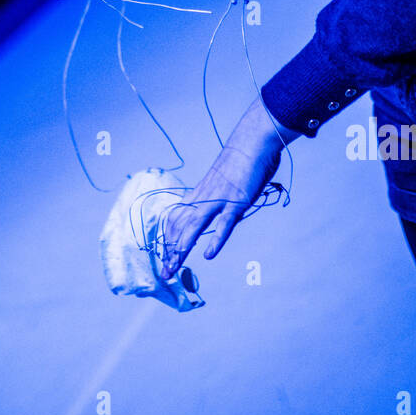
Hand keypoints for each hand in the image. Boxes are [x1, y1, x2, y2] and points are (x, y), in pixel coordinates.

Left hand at [160, 100, 298, 279]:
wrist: (251, 141)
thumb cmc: (240, 160)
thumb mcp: (223, 181)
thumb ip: (220, 198)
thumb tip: (223, 213)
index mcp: (200, 193)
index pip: (176, 218)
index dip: (168, 238)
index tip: (164, 255)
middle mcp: (204, 197)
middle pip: (179, 227)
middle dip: (170, 251)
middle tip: (164, 273)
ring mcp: (219, 199)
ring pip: (193, 227)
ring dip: (181, 250)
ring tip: (173, 269)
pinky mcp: (236, 201)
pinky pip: (224, 223)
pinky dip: (216, 239)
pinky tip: (208, 255)